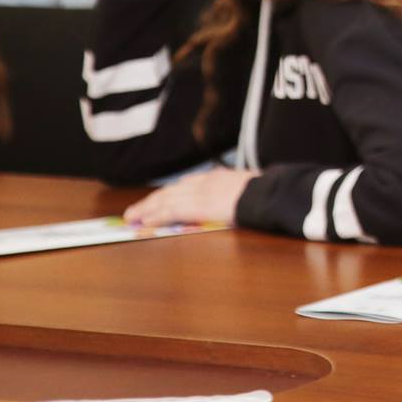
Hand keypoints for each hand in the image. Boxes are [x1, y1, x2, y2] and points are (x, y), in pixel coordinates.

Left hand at [123, 167, 256, 227]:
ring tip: (132, 217)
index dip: (169, 193)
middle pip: (170, 191)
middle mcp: (204, 182)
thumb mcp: (250, 188)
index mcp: (217, 177)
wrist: (268, 194)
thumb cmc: (266, 193)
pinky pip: (170, 211)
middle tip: (135, 211)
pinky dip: (156, 217)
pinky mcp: (198, 206)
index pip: (186, 185)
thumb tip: (238, 202)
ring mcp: (200, 193)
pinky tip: (145, 223)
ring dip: (147, 209)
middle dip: (151, 202)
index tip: (158, 199)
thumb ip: (237, 193)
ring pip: (165, 200)